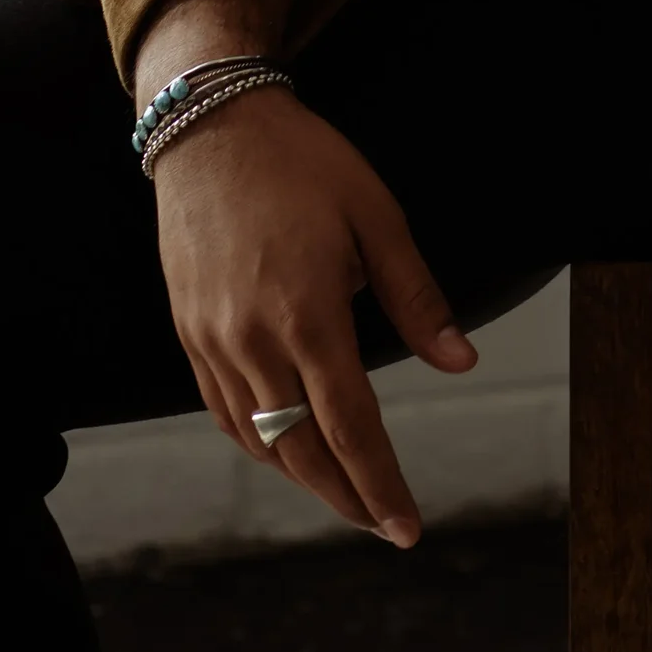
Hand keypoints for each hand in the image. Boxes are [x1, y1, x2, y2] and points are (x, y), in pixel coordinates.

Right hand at [151, 84, 475, 545]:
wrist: (211, 125)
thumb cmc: (301, 162)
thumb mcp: (376, 215)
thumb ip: (416, 297)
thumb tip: (462, 359)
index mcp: (308, 314)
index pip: (351, 428)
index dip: (380, 485)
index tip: (406, 526)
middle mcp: (254, 340)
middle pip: (303, 451)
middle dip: (347, 498)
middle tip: (384, 523)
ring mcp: (214, 341)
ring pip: (260, 441)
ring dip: (305, 478)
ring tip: (345, 492)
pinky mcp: (190, 333)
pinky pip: (225, 413)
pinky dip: (258, 444)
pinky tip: (285, 448)